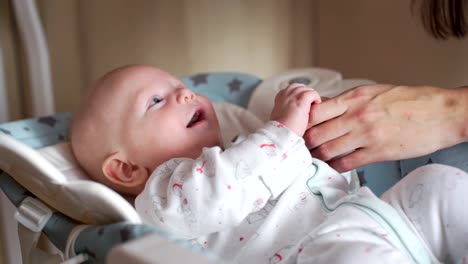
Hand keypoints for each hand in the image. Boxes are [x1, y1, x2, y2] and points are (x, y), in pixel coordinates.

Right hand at [270, 83, 320, 136]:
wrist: (280, 133)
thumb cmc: (280, 129)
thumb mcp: (280, 116)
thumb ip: (286, 110)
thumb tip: (292, 112)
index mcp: (279, 98)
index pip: (291, 89)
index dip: (298, 95)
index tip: (303, 103)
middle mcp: (285, 94)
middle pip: (299, 87)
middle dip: (306, 94)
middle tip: (310, 104)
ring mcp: (293, 96)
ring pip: (306, 89)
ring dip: (311, 97)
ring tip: (314, 106)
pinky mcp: (301, 99)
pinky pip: (312, 93)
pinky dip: (316, 98)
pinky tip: (317, 106)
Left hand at [304, 84, 467, 171]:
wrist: (441, 113)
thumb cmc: (410, 100)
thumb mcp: (374, 91)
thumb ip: (348, 101)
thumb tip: (324, 107)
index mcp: (354, 98)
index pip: (315, 111)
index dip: (303, 122)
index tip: (300, 128)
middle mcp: (356, 116)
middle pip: (315, 133)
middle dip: (305, 143)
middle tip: (301, 148)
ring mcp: (366, 135)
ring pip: (327, 150)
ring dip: (317, 157)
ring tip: (313, 159)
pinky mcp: (378, 152)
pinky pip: (346, 163)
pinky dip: (335, 167)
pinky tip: (332, 167)